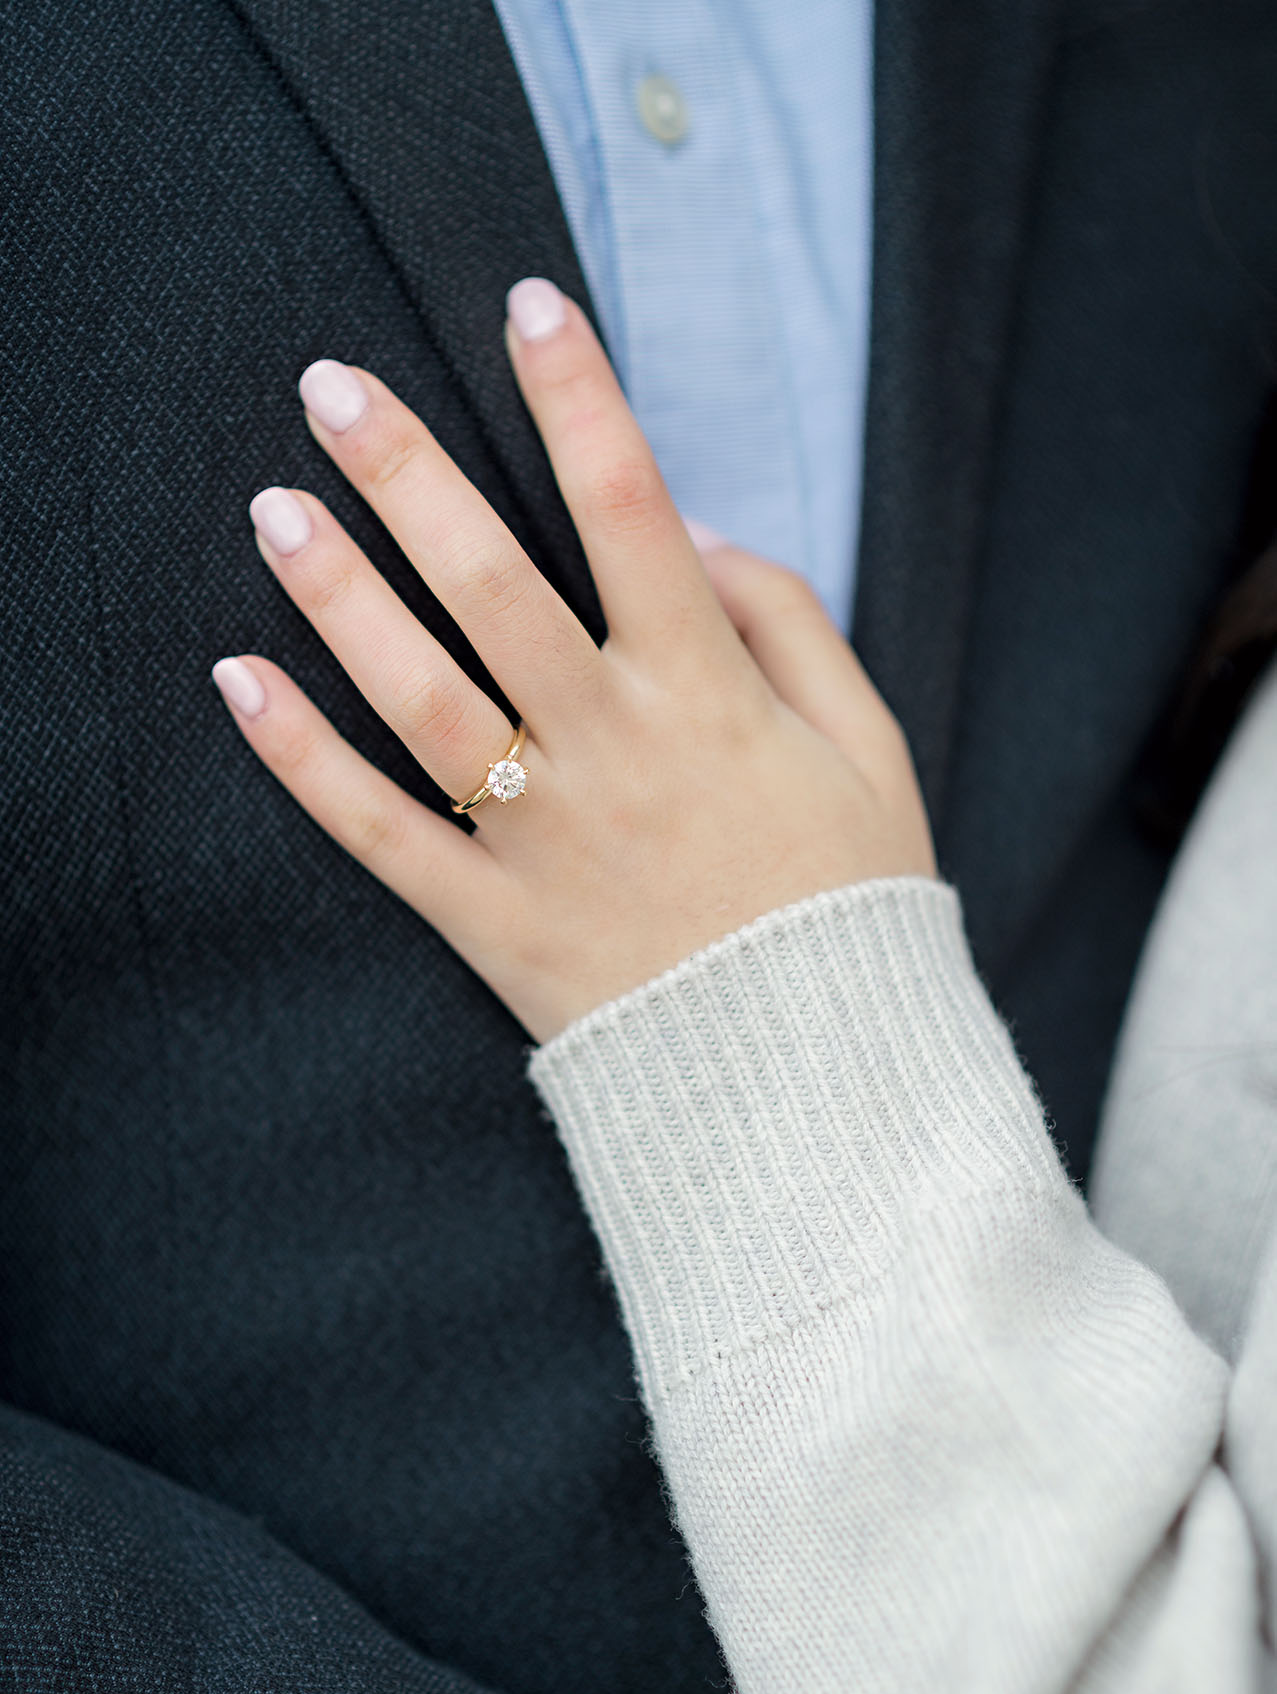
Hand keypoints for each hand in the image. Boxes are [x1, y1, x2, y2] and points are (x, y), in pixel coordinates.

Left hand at [212, 278, 936, 1044]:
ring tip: (272, 508)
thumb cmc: (847, 901)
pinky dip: (303, 761)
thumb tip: (699, 535)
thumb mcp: (870, 749)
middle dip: (409, 474)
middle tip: (331, 386)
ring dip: (337, 596)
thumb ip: (790, 626)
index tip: (528, 302)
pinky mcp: (491, 922)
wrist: (816, 1082)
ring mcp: (543, 840)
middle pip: (492, 586)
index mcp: (709, 698)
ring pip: (419, 696)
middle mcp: (614, 752)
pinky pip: (380, 833)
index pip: (633, 513)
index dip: (581, 397)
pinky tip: (238, 679)